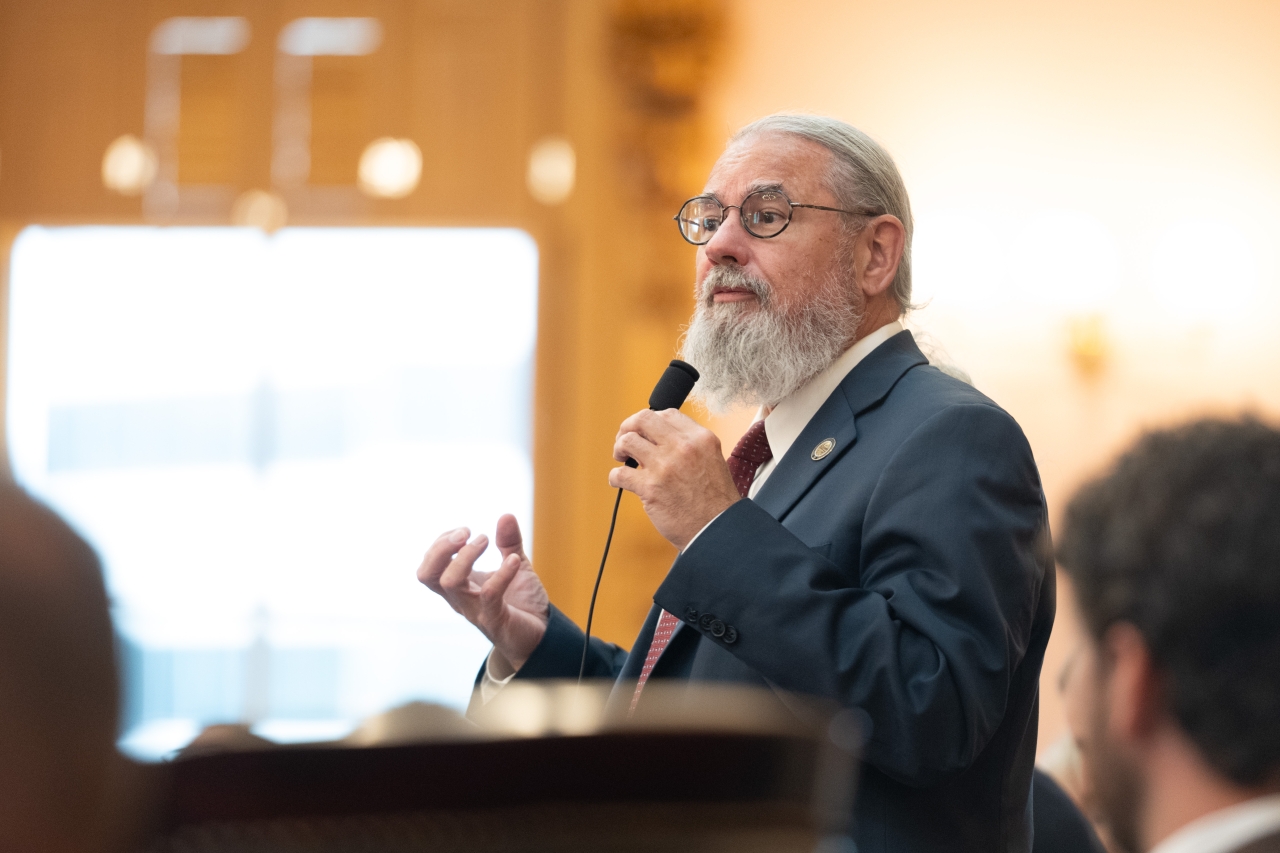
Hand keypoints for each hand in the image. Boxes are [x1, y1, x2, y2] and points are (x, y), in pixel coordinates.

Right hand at [416, 514, 548, 674]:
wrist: (543, 637)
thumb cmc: (523, 604)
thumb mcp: (516, 566)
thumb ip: (509, 543)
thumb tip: (506, 515)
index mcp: (460, 586)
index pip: (430, 565)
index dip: (441, 543)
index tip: (465, 530)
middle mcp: (461, 599)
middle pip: (428, 575)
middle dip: (441, 548)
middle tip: (467, 533)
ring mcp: (475, 610)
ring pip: (450, 583)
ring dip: (466, 556)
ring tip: (487, 540)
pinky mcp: (494, 620)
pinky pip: (489, 595)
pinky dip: (501, 573)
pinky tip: (514, 562)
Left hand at [608, 409, 741, 549]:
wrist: (717, 529)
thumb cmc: (716, 501)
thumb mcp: (713, 459)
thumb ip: (691, 445)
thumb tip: (662, 438)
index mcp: (700, 438)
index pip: (667, 414)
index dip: (650, 421)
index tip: (644, 431)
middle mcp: (682, 447)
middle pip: (642, 420)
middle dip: (628, 427)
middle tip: (625, 440)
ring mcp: (664, 466)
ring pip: (627, 441)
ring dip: (619, 449)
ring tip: (622, 459)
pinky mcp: (650, 488)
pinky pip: (619, 474)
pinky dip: (614, 477)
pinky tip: (619, 481)